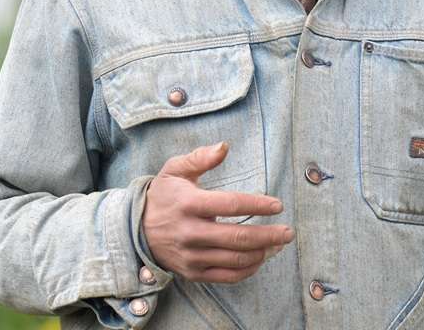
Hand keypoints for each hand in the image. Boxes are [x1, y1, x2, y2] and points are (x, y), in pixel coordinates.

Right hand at [142, 141, 292, 283]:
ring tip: (278, 244)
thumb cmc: (163, 195)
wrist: (135, 230)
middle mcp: (190, 232)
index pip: (231, 205)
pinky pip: (226, 277)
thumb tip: (224, 146)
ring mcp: (191, 256)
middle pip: (238, 237)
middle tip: (288, 232)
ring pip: (235, 259)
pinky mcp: (192, 273)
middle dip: (269, 235)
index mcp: (189, 204)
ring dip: (262, 253)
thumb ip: (200, 158)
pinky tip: (260, 259)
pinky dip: (247, 270)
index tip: (277, 205)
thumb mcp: (175, 170)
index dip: (258, 205)